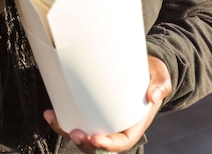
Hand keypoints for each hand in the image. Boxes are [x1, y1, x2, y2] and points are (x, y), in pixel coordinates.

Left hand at [43, 55, 171, 152]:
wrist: (144, 65)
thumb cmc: (152, 74)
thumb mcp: (160, 77)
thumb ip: (160, 85)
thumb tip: (152, 95)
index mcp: (135, 123)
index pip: (122, 141)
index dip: (109, 146)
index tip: (96, 139)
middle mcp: (118, 124)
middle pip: (100, 144)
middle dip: (85, 144)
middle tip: (75, 133)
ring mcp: (103, 118)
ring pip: (85, 135)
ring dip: (69, 133)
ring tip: (57, 121)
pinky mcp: (91, 108)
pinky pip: (77, 119)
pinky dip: (63, 119)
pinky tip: (51, 113)